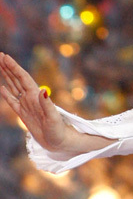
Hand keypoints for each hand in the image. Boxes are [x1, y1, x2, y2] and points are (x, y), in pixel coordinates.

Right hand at [0, 53, 114, 153]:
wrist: (60, 142)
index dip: (13, 67)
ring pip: (13, 87)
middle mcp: (31, 98)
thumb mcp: (53, 117)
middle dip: (8, 67)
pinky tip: (2, 88)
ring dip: (6, 76)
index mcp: (36, 96)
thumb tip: (42, 90)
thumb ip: (47, 104)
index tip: (5, 56)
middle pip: (16, 79)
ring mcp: (26, 105)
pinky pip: (12, 102)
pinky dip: (6, 94)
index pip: (22, 78)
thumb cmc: (59, 130)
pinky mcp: (24, 114)